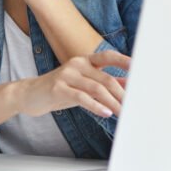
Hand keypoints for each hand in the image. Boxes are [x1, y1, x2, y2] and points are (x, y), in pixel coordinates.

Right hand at [16, 50, 130, 117]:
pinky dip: (96, 106)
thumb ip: (104, 83)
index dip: (124, 61)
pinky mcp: (58, 88)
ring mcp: (66, 75)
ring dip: (113, 103)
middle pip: (106, 78)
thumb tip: (128, 85)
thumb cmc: (60, 90)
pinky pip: (82, 97)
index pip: (108, 56)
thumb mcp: (83, 85)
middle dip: (122, 94)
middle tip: (133, 106)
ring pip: (97, 88)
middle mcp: (76, 64)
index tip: (140, 68)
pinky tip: (106, 113)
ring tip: (123, 114)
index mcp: (84, 61)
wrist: (30, 95)